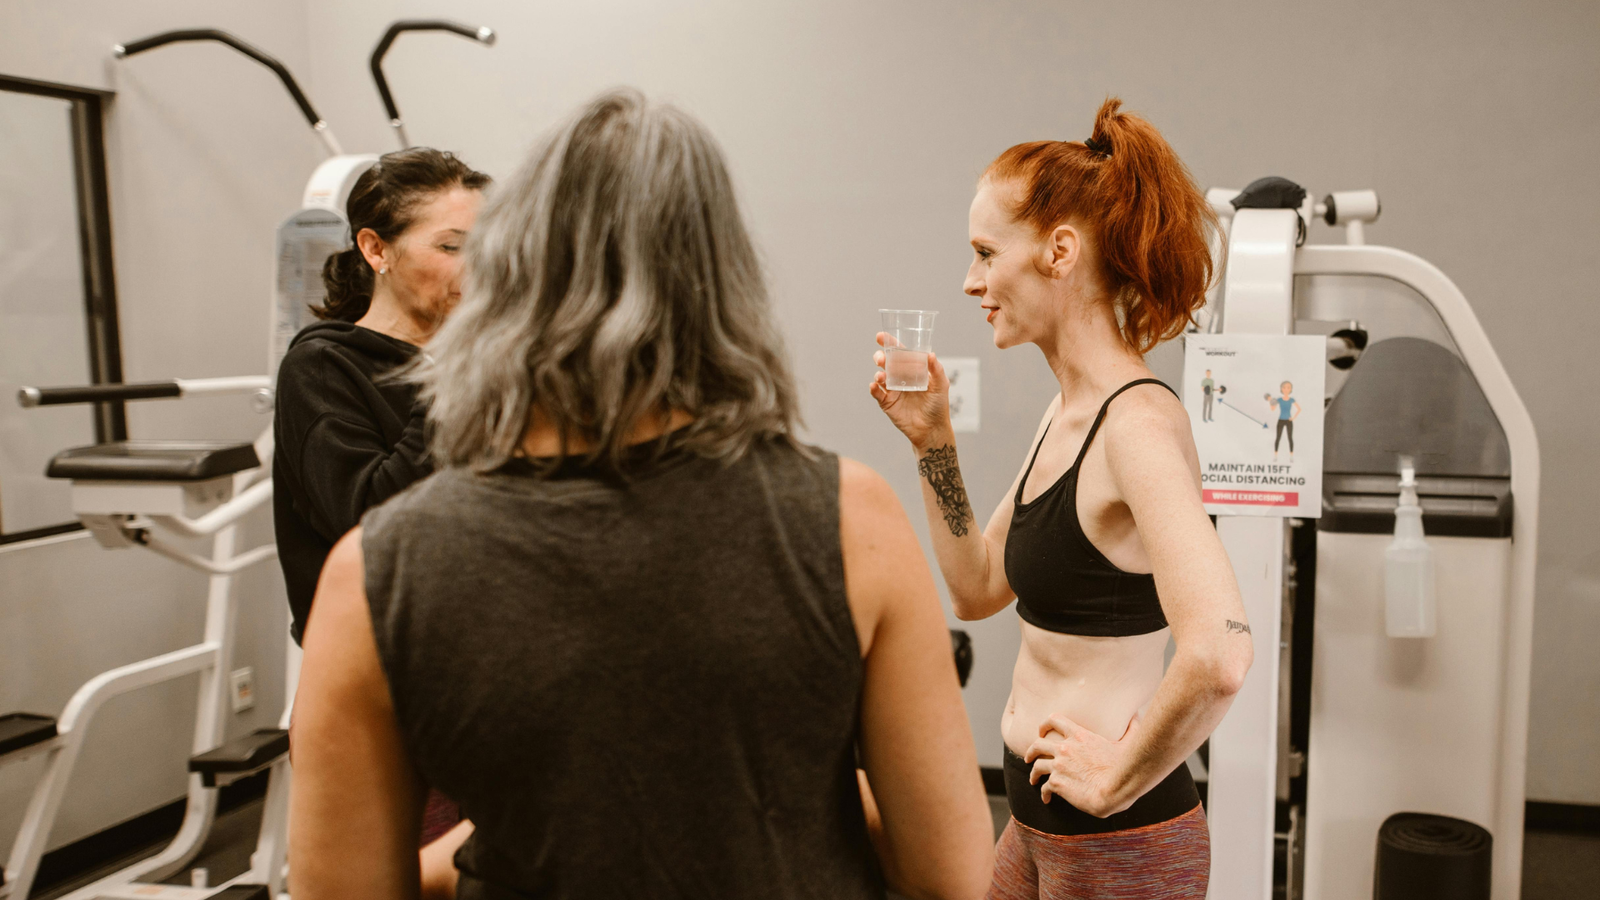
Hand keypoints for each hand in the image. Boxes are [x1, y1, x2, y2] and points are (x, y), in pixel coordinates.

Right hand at [868, 332, 950, 449]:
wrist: (932, 429)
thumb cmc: (938, 406)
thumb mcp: (941, 385)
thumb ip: (936, 370)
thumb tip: (930, 354)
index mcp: (912, 370)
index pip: (900, 353)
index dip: (890, 343)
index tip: (880, 336)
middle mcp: (901, 377)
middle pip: (887, 363)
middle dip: (881, 357)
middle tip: (881, 359)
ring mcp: (893, 390)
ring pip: (880, 376)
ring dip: (878, 374)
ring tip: (881, 377)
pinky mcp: (887, 403)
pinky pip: (877, 393)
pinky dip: (874, 388)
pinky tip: (875, 386)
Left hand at [1023, 712, 1141, 817]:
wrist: (1116, 788)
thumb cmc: (1125, 766)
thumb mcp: (1129, 743)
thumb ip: (1131, 728)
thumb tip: (1137, 716)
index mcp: (1079, 735)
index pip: (1054, 720)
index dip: (1044, 724)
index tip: (1041, 731)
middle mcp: (1065, 748)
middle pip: (1037, 744)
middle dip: (1030, 750)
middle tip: (1028, 757)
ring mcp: (1059, 765)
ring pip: (1036, 766)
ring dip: (1033, 773)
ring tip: (1033, 780)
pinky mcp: (1057, 783)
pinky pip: (1044, 787)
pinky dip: (1043, 793)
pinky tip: (1046, 799)